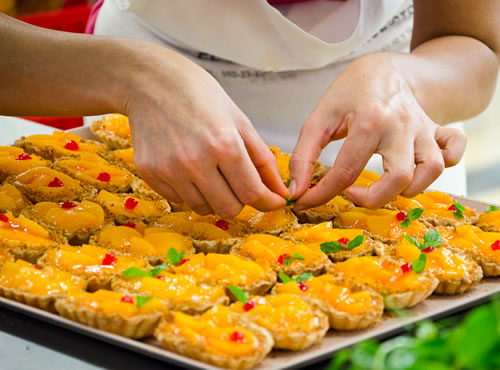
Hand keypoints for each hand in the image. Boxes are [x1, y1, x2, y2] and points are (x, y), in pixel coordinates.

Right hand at [123, 44, 286, 215]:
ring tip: (211, 171)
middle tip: (238, 183)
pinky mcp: (150, 173)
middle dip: (240, 200)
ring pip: (204, 208)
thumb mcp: (240, 122)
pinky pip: (180, 200)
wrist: (151, 81)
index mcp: (224, 144)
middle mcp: (195, 161)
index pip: (252, 193)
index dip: (267, 202)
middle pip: (229, 208)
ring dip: (214, 197)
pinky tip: (188, 167)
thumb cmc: (199, 96)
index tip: (272, 202)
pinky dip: (191, 192)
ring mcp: (170, 170)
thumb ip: (263, 160)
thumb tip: (280, 191)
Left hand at [289, 53, 466, 210]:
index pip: (346, 171)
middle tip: (351, 193)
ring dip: (408, 189)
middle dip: (372, 199)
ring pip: (431, 170)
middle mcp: (401, 126)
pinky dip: (445, 165)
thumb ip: (304, 155)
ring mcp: (423, 129)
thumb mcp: (320, 118)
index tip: (306, 202)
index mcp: (368, 120)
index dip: (322, 194)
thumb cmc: (350, 93)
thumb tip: (296, 190)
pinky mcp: (437, 130)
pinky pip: (454, 152)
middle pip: (399, 177)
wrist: (383, 69)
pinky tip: (421, 169)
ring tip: (383, 186)